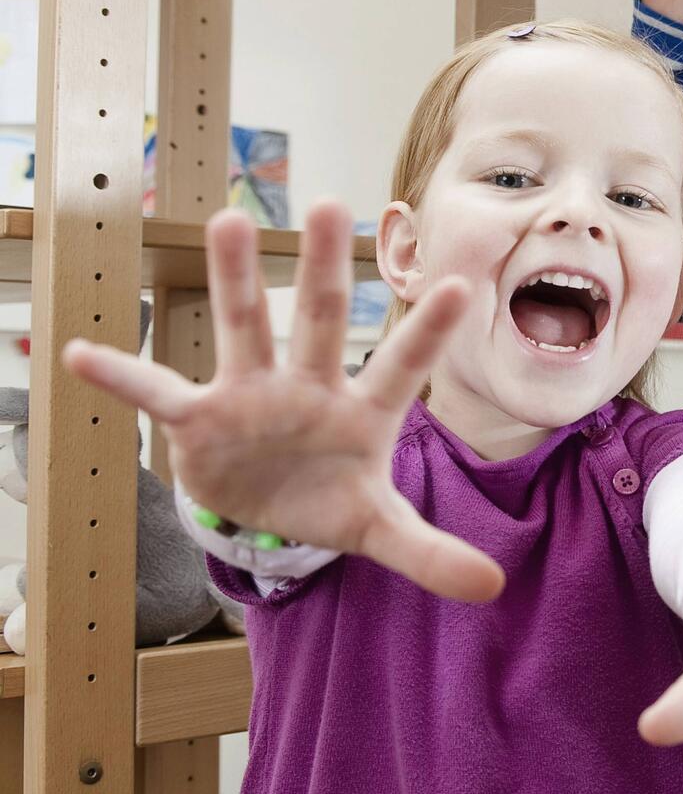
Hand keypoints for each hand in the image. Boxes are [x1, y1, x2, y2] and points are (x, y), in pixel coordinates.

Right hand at [61, 202, 503, 601]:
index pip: (401, 365)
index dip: (427, 331)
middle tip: (330, 205)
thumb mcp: (379, 530)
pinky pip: (155, 393)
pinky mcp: (199, 419)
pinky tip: (78, 354)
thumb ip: (429, 553)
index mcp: (363, 411)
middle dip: (322, 270)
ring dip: (235, 279)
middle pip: (319, 321)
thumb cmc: (333, 499)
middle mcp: (308, 388)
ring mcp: (250, 395)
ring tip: (228, 221)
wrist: (272, 510)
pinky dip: (119, 375)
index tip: (460, 283)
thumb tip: (493, 588)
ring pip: (243, 328)